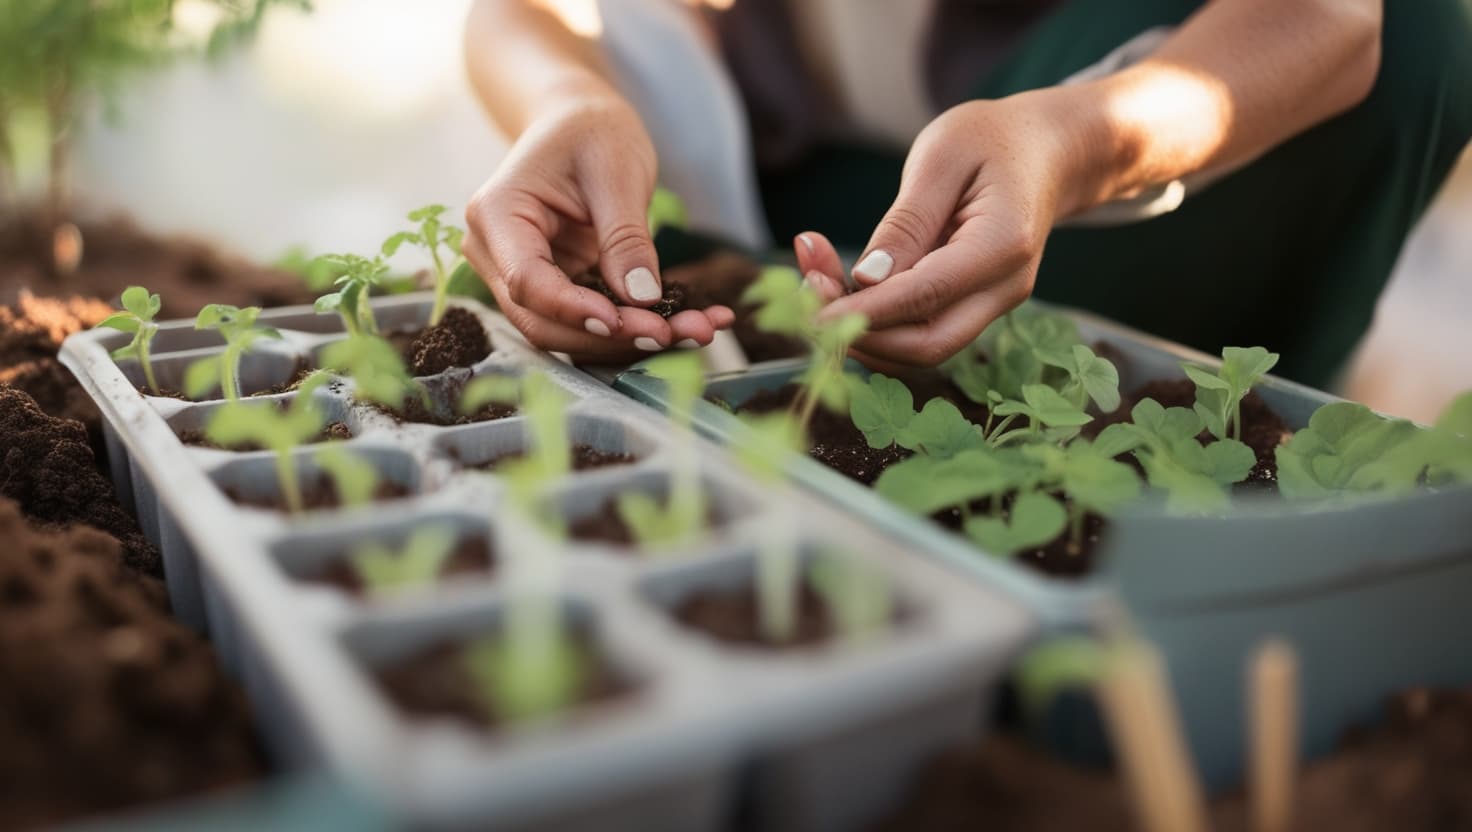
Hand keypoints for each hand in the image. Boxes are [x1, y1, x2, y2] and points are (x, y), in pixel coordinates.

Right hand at [463, 94, 732, 361]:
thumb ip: (625, 236)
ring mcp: (524, 279)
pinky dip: (639, 328)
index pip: (528, 281)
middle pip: (545, 321)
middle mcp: (498, 256)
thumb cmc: (592, 133)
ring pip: (570, 333)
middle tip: (682, 332)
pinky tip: (692, 323)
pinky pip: (593, 323)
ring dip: (633, 342)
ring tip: (701, 329)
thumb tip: (642, 297)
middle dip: (613, 336)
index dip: (574, 310)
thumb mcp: (616, 172)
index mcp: (498, 216)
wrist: (582, 125)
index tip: (626, 321)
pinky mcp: (558, 293)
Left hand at [799, 91, 1088, 368]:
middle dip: (859, 331)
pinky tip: (841, 282)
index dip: (863, 313)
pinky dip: (876, 318)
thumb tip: (866, 280)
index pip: (926, 297)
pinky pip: (921, 328)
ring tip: (815, 274)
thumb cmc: (992, 139)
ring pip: (920, 346)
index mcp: (1003, 245)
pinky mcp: (973, 306)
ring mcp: (992, 303)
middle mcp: (1003, 288)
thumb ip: (906, 221)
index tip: (809, 312)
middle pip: (927, 345)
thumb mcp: (942, 157)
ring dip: (861, 327)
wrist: (1047, 150)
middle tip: (805, 290)